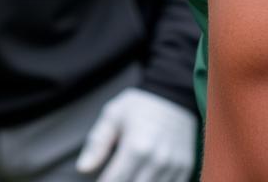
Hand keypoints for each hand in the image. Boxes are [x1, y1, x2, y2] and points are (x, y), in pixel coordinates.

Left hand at [76, 87, 197, 181]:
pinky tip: (144, 176)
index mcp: (136, 147)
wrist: (174, 94)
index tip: (98, 180)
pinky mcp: (184, 169)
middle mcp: (156, 161)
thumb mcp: (113, 115)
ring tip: (128, 175)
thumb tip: (83, 168)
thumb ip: (97, 143)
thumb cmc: (139, 105)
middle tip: (114, 175)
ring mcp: (173, 167)